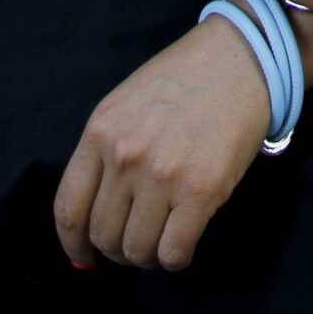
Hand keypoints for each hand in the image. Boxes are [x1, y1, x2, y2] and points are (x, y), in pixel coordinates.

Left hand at [53, 7, 312, 270]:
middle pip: (104, 235)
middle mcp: (125, 154)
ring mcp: (162, 173)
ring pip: (137, 250)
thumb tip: (96, 212)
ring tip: (164, 239)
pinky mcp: (200, 189)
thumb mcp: (128, 103)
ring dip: (149, 255)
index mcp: (101, 129)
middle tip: (140, 241)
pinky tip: (185, 242)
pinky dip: (176, 259)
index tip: (85, 257)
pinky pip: (174, 252)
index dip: (74, 244)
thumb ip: (107, 150)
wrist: (243, 55)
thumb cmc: (187, 78)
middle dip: (120, 249)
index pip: (68, 209)